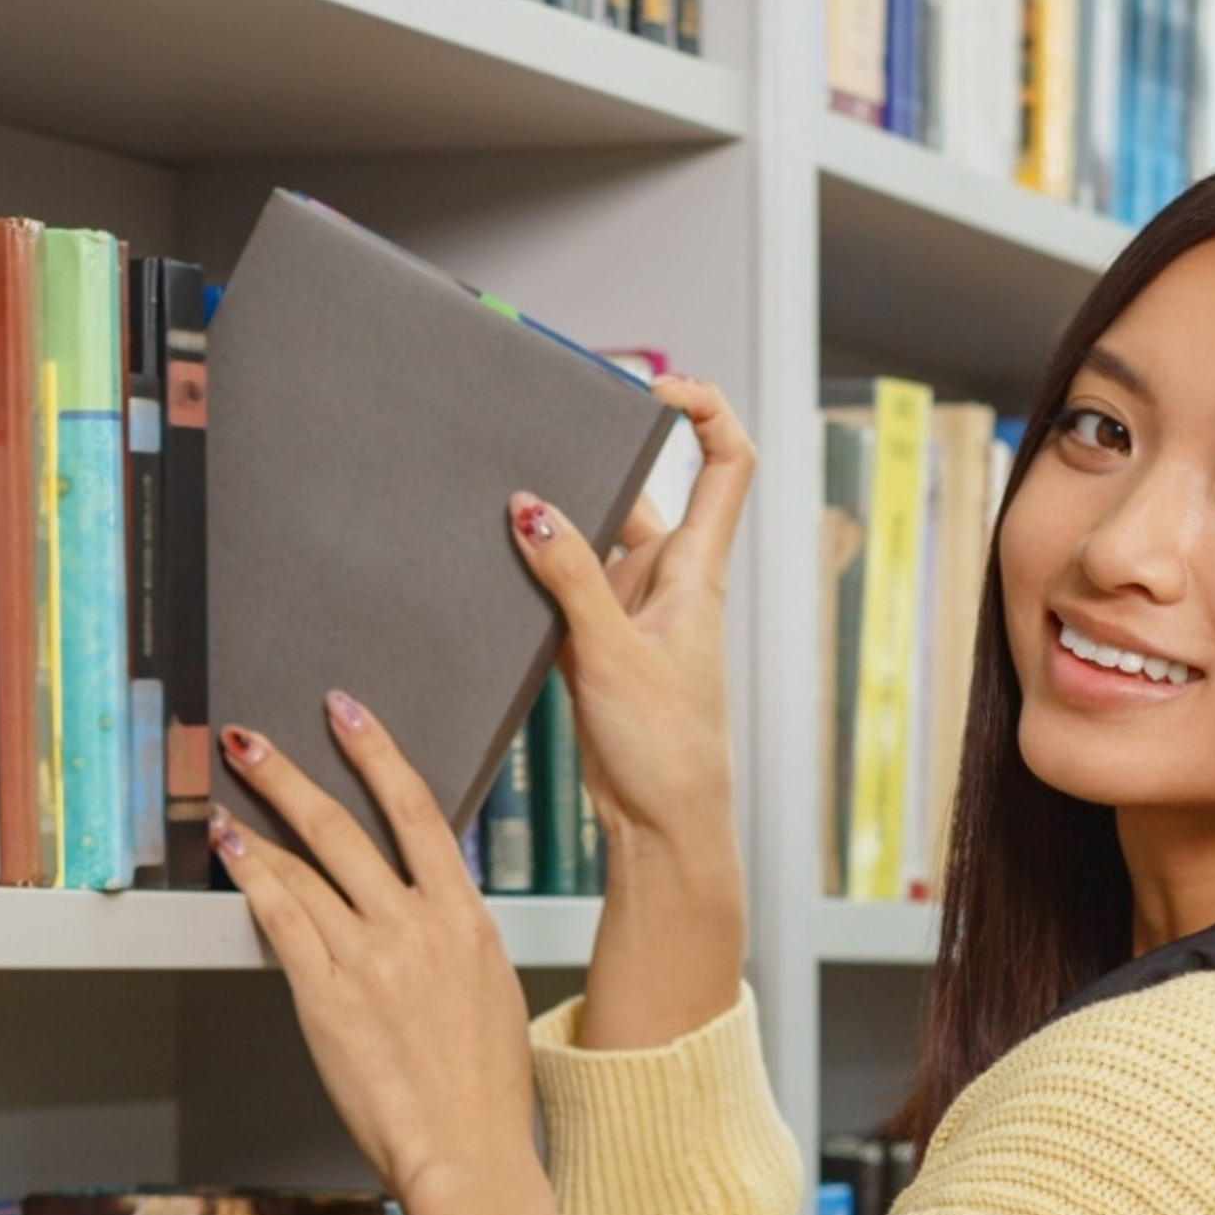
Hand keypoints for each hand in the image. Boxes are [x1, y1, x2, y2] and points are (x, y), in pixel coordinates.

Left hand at [214, 696, 558, 1214]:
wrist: (468, 1151)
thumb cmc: (482, 1092)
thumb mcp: (490, 994)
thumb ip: (454, 942)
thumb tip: (427, 911)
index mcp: (467, 921)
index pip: (419, 813)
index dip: (377, 754)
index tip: (349, 715)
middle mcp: (418, 928)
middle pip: (348, 827)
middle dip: (294, 774)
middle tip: (254, 740)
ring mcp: (372, 960)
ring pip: (308, 867)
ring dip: (261, 818)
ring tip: (229, 789)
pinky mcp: (329, 998)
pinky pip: (283, 919)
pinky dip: (254, 877)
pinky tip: (232, 850)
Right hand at [516, 375, 757, 1050]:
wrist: (660, 828)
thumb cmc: (668, 750)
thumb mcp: (613, 655)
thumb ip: (571, 579)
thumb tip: (529, 508)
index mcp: (696, 570)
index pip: (726, 463)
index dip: (704, 411)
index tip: (656, 386)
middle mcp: (666, 581)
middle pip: (636, 492)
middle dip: (592, 461)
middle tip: (538, 432)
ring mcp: (628, 612)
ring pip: (587, 542)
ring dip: (552, 524)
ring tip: (499, 494)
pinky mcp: (592, 646)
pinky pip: (558, 590)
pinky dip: (529, 576)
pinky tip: (488, 564)